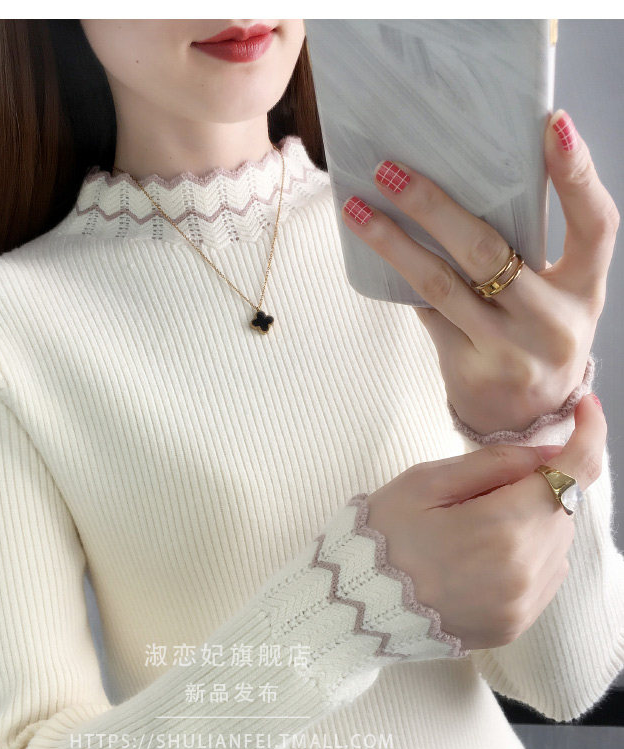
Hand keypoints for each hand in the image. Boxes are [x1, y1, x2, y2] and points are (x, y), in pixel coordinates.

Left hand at [341, 110, 619, 435]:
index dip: (577, 174)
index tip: (553, 123)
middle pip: (488, 250)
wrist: (531, 421)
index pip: (595, 224)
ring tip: (357, 210)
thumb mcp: (556, 295)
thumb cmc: (539, 337)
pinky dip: (401, 281)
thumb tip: (458, 187)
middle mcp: (553, 320)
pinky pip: (427, 314)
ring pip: (441, 284)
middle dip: (433, 206)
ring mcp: (510, 350)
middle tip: (390, 170)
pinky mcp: (471, 371)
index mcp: (584, 289)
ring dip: (393, 243)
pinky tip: (375, 252)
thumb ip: (529, 250)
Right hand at [364, 392, 604, 650]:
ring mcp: (522, 604)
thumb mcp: (424, 482)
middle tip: (485, 485)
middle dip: (538, 484)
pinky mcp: (514, 625)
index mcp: (502, 528)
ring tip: (474, 526)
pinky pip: (544, 578)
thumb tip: (546, 452)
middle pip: (564, 506)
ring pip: (557, 543)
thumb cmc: (380, 537)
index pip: (572, 472)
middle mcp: (524, 571)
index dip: (587, 434)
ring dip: (533, 522)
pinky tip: (482, 555)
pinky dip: (526, 556)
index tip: (584, 410)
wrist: (352, 607)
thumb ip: (492, 463)